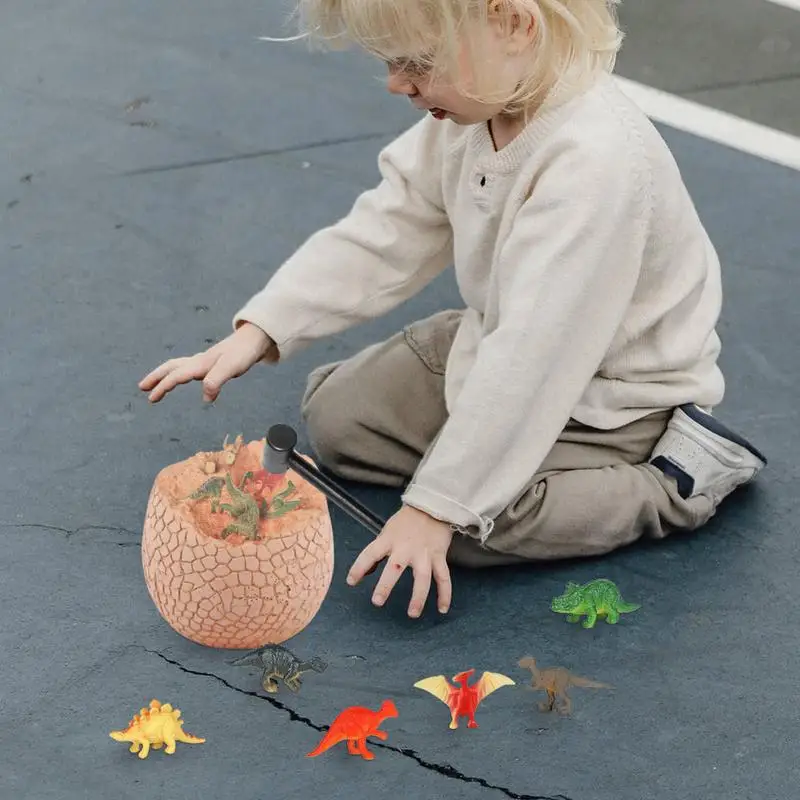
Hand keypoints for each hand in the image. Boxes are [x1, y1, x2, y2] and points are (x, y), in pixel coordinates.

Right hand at [139, 322, 275, 402]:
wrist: (255, 339)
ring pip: (178, 366)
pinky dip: (179, 373)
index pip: (177, 375)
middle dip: (156, 378)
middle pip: (171, 368)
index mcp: (200, 364)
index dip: (163, 386)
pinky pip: (188, 367)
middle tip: (142, 387)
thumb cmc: (243, 354)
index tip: (152, 399)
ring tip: (154, 384)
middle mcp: (199, 361)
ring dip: (164, 375)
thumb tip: (205, 398)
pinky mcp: (211, 362)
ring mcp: (204, 361)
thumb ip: (216, 381)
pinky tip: (183, 377)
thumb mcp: (231, 368)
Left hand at [347, 504, 454, 616]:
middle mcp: (406, 547)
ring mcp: (424, 553)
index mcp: (389, 540)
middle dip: (386, 585)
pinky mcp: (438, 556)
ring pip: (423, 578)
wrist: (432, 506)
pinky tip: (442, 609)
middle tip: (377, 601)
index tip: (351, 582)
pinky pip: (443, 578)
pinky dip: (444, 594)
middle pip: (395, 568)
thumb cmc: (406, 521)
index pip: (370, 554)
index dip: (359, 568)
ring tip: (412, 613)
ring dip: (418, 597)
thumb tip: (368, 571)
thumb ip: (378, 550)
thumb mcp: (387, 532)